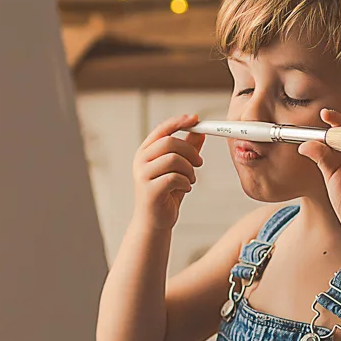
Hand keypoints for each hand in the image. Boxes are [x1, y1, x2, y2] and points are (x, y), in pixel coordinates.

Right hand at [132, 112, 204, 229]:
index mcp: (145, 152)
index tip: (195, 119)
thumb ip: (186, 150)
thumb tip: (200, 132)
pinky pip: (175, 178)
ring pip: (174, 160)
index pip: (162, 129)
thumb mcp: (177, 169)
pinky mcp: (150, 190)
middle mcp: (141, 161)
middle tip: (199, 162)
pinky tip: (185, 189)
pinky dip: (186, 182)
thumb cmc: (165, 194)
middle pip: (169, 142)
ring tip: (190, 180)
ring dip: (189, 170)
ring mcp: (143, 175)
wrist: (154, 221)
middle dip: (190, 150)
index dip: (179, 122)